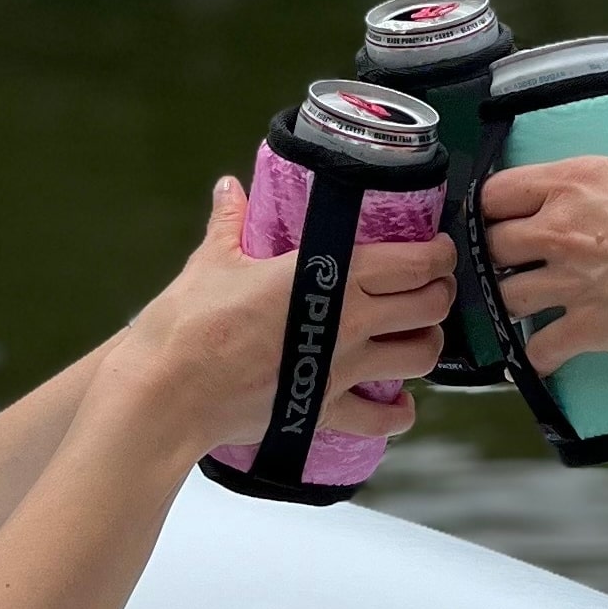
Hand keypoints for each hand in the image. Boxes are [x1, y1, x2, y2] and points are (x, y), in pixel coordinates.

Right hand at [109, 177, 455, 457]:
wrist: (166, 393)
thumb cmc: (188, 322)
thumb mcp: (212, 262)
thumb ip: (230, 223)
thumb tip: (228, 189)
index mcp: (332, 277)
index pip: (414, 262)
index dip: (439, 254)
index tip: (439, 249)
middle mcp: (351, 322)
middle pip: (430, 306)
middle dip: (440, 292)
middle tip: (431, 286)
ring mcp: (343, 369)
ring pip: (421, 358)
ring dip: (428, 344)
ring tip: (416, 335)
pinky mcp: (327, 410)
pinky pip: (383, 419)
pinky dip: (398, 413)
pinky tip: (396, 404)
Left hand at [482, 157, 607, 374]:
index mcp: (580, 183)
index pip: (499, 189)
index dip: (494, 204)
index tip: (501, 214)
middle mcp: (560, 230)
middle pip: (489, 245)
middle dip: (494, 256)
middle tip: (510, 262)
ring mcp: (567, 282)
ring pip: (502, 297)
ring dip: (507, 303)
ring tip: (521, 305)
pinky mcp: (583, 327)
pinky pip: (537, 348)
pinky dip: (536, 356)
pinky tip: (542, 356)